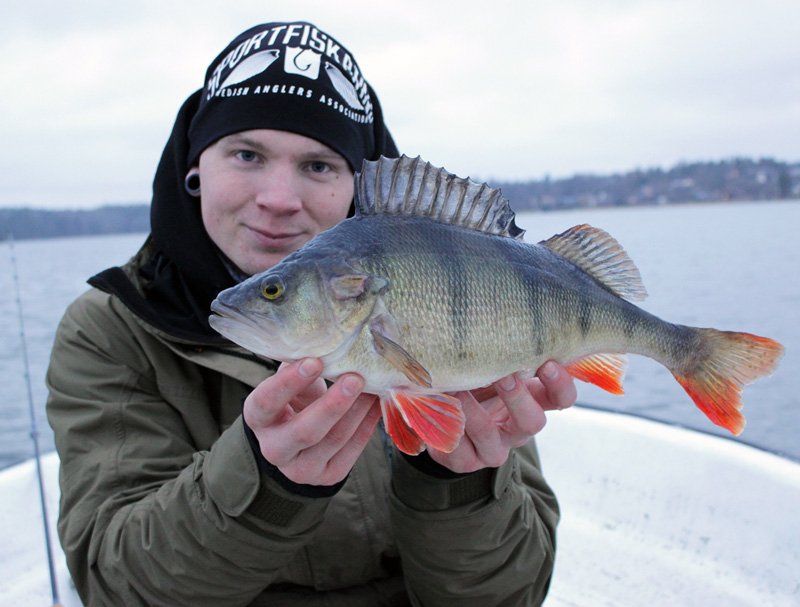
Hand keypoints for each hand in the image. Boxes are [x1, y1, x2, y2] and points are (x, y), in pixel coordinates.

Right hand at [243, 358, 380, 485]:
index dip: (289, 383)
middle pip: (305, 430)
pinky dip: (368, 423)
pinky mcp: (328, 476)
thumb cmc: (294, 402)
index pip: (267, 402)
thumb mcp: (290, 385)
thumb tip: (322, 339)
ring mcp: (301, 469)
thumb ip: (300, 368)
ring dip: (358, 411)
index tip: (314, 361)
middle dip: (333, 404)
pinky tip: (378, 403)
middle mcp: (274, 449)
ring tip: (374, 386)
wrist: (297, 445)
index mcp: (258, 419)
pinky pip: (352, 450)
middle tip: (355, 378)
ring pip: (334, 440)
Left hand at [428, 361, 575, 472]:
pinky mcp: (467, 461)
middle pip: (533, 422)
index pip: (561, 399)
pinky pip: (458, 448)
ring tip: (459, 388)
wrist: (446, 422)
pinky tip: (441, 407)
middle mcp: (518, 429)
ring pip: (490, 435)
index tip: (549, 364)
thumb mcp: (494, 367)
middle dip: (519, 398)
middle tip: (505, 376)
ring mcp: (494, 448)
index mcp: (533, 402)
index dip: (560, 385)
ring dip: (474, 411)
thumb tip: (502, 320)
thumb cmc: (477, 384)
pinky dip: (448, 425)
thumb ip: (504, 354)